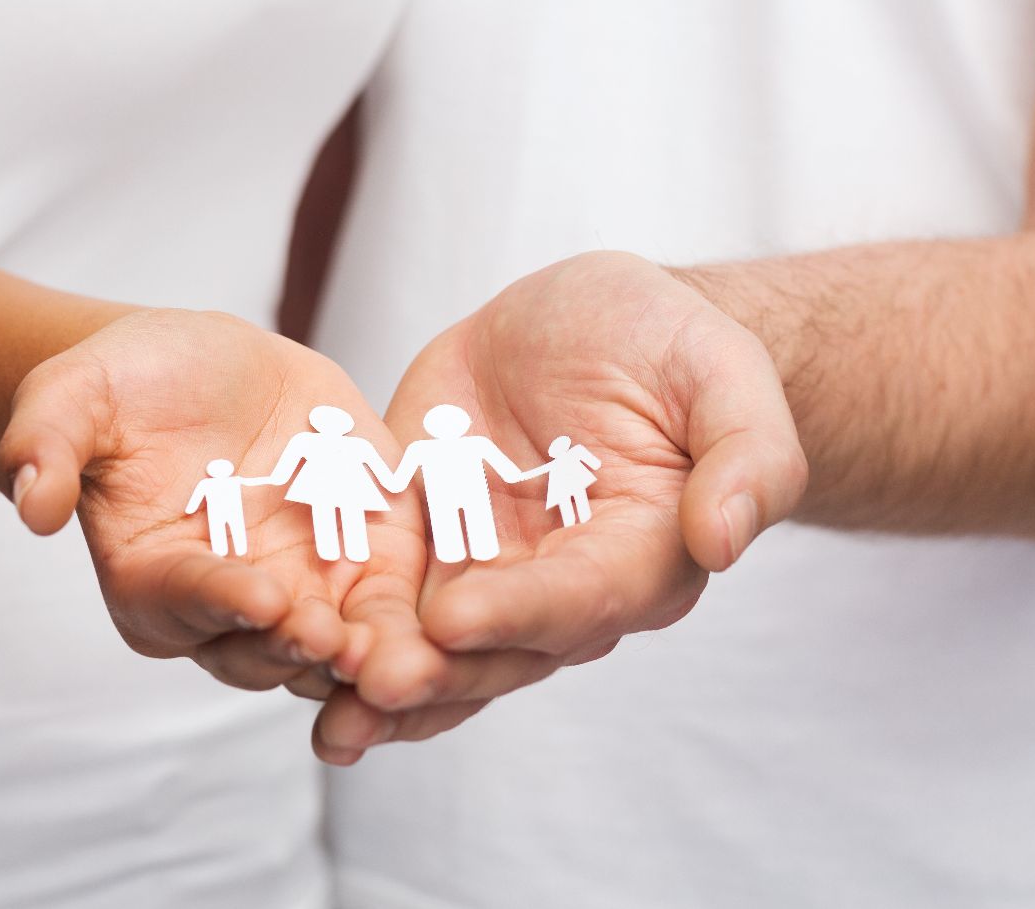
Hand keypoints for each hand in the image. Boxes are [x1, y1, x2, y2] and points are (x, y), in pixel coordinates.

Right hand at [0, 309, 428, 693]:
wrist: (199, 368)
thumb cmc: (125, 384)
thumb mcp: (74, 394)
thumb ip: (47, 444)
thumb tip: (29, 503)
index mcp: (156, 580)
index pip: (189, 599)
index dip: (224, 598)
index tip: (263, 594)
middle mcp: (232, 606)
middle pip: (270, 647)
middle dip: (307, 648)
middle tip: (345, 645)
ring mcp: (306, 587)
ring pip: (344, 642)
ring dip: (376, 657)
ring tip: (409, 659)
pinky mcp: (368, 556)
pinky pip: (401, 596)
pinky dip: (427, 616)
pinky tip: (464, 615)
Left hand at [313, 251, 806, 760]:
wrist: (600, 326)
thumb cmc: (675, 346)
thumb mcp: (724, 377)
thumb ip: (747, 457)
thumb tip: (724, 540)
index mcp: (640, 555)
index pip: (582, 598)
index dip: (522, 611)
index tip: (456, 618)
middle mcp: (563, 586)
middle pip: (501, 647)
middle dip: (437, 670)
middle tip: (369, 685)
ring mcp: (491, 570)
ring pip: (438, 645)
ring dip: (382, 680)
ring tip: (322, 708)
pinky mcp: (429, 541)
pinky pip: (386, 596)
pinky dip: (345, 628)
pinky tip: (287, 657)